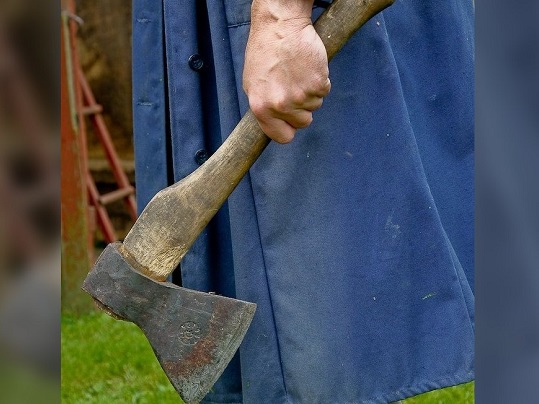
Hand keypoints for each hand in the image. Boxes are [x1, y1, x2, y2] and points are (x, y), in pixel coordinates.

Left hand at [243, 0, 330, 143]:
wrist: (280, 25)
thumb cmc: (265, 50)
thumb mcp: (253, 83)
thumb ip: (265, 107)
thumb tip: (275, 123)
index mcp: (261, 108)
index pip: (282, 137)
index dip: (289, 128)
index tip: (290, 121)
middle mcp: (281, 105)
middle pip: (303, 122)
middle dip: (301, 108)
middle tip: (294, 86)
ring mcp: (301, 96)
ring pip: (315, 106)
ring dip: (310, 92)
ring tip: (298, 72)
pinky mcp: (318, 84)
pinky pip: (325, 91)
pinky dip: (320, 80)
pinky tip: (308, 67)